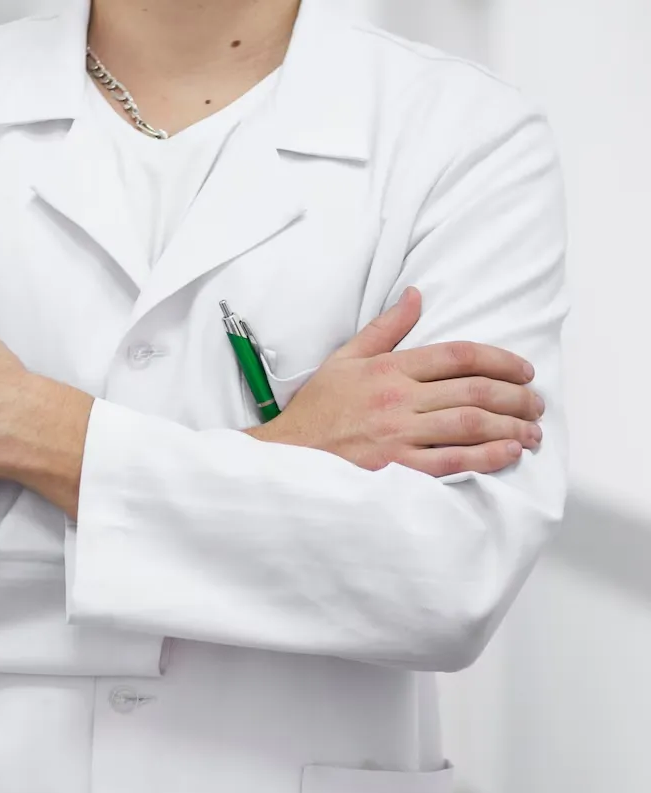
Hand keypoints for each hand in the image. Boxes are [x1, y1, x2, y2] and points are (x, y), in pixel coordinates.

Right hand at [251, 288, 544, 475]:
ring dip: (509, 427)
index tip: (524, 371)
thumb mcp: (345, 359)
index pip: (457, 356)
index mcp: (389, 369)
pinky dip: (484, 458)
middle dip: (515, 397)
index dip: (500, 360)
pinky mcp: (395, 467)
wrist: (286, 453)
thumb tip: (415, 295)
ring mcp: (397, 434)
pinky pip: (449, 461)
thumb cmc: (317, 408)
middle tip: (535, 405)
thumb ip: (385, 328)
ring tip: (531, 432)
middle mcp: (397, 399)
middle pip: (473, 390)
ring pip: (468, 425)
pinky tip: (507, 454)